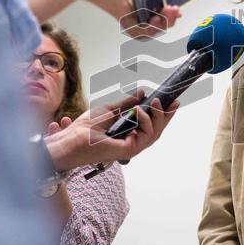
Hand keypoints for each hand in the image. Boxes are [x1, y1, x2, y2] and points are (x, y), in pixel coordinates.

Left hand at [44, 89, 178, 170]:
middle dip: (166, 116)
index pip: (150, 126)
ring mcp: (131, 147)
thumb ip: (127, 104)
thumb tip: (141, 94)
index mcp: (128, 134)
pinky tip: (139, 111)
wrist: (72, 137)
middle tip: (171, 102)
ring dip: (157, 117)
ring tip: (155, 103)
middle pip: (156, 131)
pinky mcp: (129, 150)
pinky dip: (146, 122)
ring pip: (154, 134)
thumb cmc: (85, 128)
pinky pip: (145, 136)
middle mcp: (132, 142)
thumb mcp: (110, 109)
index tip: (171, 102)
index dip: (162, 115)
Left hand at [73, 0, 182, 37]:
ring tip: (172, 13)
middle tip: (176, 9)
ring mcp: (129, 11)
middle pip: (156, 15)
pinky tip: (160, 18)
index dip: (167, 3)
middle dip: (170, 16)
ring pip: (151, 27)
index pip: (155, 0)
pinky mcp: (124, 16)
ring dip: (165, 24)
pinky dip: (153, 29)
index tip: (177, 1)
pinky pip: (141, 31)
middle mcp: (132, 1)